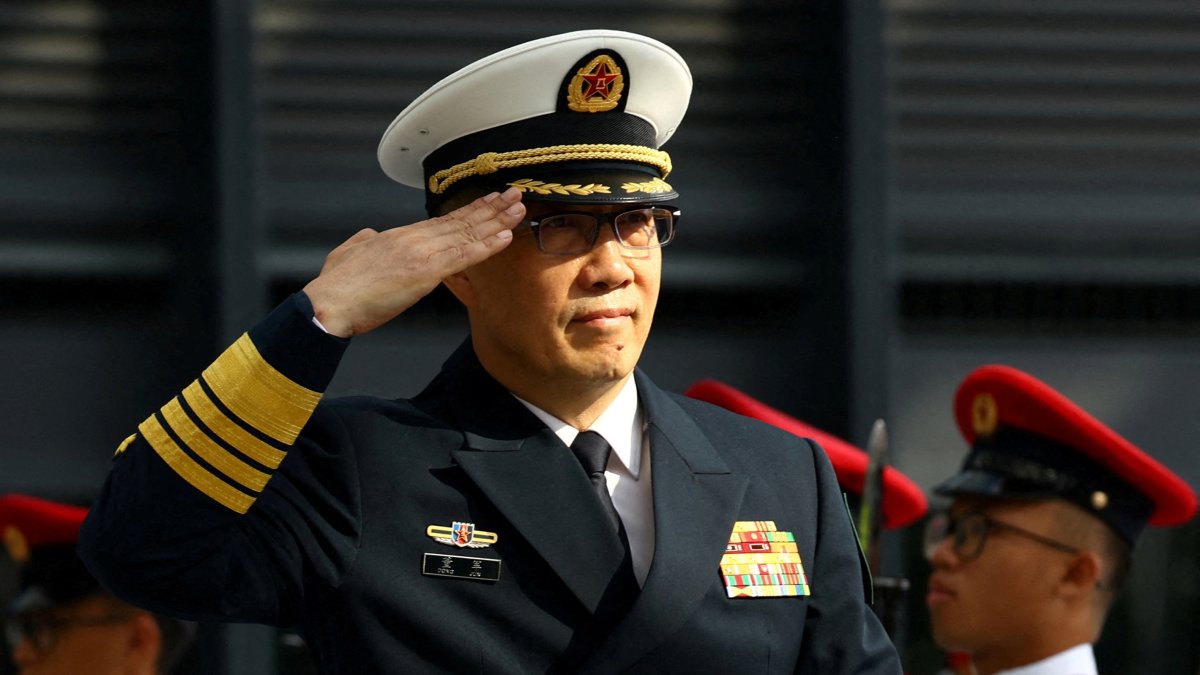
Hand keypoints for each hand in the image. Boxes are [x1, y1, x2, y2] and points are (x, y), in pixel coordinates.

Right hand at [302, 187, 524, 336]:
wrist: (330, 302)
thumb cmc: (337, 285)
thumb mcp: (350, 252)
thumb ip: (364, 241)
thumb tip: (370, 235)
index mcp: (399, 236)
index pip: (443, 220)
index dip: (469, 210)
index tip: (488, 201)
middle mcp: (415, 239)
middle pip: (460, 221)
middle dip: (490, 208)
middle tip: (514, 194)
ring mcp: (422, 253)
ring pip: (468, 233)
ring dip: (497, 221)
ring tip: (518, 208)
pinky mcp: (426, 272)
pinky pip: (465, 256)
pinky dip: (487, 246)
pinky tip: (505, 237)